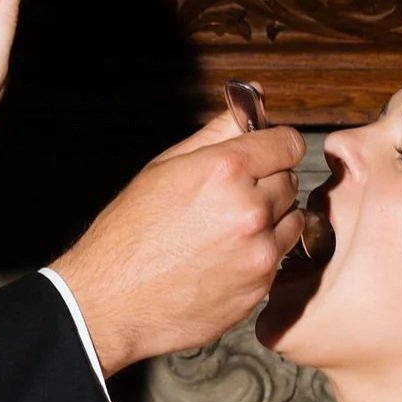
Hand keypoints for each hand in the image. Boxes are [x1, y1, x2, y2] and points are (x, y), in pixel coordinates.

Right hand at [51, 110, 308, 373]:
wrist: (110, 304)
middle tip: (224, 203)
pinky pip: (278, 260)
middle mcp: (249, 209)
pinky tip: (221, 262)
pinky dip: (258, 257)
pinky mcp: (259, 287)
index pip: (288, 144)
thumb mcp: (164, 168)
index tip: (263, 157)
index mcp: (225, 171)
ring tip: (224, 234)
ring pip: (291, 221)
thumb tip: (255, 97)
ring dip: (269, 223)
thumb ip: (217, 131)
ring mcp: (258, 252)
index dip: (274, 148)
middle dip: (265, 187)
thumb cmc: (127, 237)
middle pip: (290, 182)